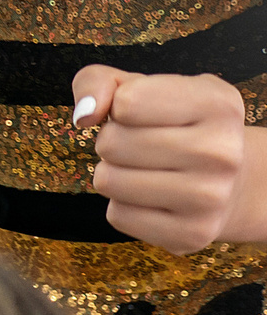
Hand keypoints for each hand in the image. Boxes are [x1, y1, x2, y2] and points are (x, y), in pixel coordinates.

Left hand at [73, 67, 256, 253]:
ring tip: (146, 171)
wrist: (230, 182)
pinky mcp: (192, 233)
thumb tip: (84, 114)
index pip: (126, 102)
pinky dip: (123, 206)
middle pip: (111, 144)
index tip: (140, 114)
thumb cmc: (176, 127)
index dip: (119, 108)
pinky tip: (153, 198)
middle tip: (142, 147)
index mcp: (217, 103)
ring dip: (114, 175)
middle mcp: (221, 150)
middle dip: (112, 143)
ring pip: (108, 181)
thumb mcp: (145, 88)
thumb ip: (100, 82)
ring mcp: (210, 196)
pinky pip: (116, 216)